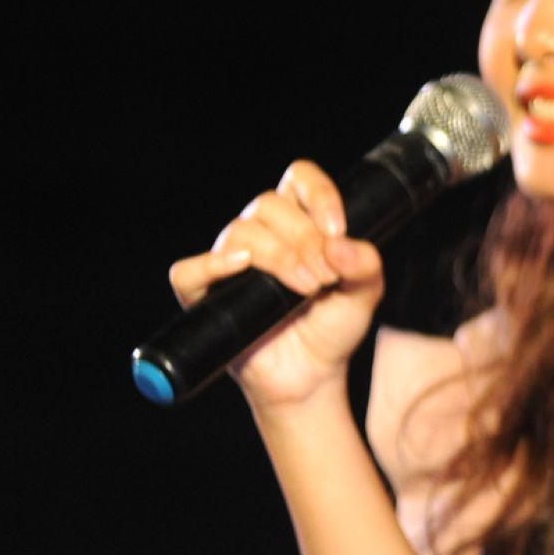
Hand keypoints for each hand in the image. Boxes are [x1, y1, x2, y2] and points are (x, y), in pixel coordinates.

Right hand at [166, 159, 383, 410]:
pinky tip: (241, 266)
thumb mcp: (364, 294)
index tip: (338, 229)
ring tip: (307, 288)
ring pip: (239, 231)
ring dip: (278, 255)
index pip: (298, 178)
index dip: (318, 195)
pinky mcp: (205, 296)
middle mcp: (262, 235)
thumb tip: (339, 244)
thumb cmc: (333, 327)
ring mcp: (230, 263)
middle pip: (268, 204)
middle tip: (326, 275)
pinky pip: (188, 271)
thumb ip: (365, 265)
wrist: (313, 376)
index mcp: (299, 222)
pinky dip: (211, 265)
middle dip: (304, 237)